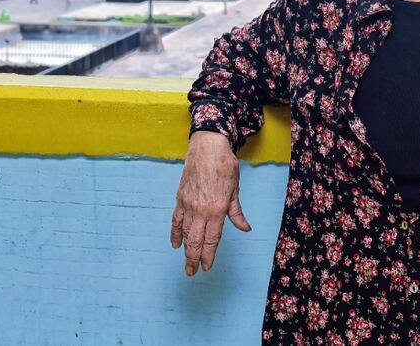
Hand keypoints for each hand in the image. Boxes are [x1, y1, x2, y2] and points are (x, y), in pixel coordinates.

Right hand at [170, 131, 251, 275]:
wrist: (207, 147)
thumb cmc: (225, 166)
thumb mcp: (235, 189)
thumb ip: (236, 212)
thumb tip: (245, 228)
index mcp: (217, 209)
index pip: (211, 239)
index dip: (209, 255)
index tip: (207, 267)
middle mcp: (201, 210)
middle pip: (196, 240)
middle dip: (194, 258)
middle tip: (192, 272)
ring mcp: (188, 204)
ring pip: (185, 233)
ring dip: (184, 250)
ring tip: (185, 263)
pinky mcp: (180, 198)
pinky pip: (176, 219)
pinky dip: (175, 232)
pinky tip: (175, 243)